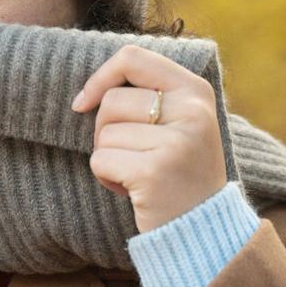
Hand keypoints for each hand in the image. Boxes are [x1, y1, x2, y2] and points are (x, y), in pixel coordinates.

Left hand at [70, 44, 227, 232]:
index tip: (83, 103)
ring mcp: (176, 142)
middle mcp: (192, 112)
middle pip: (111, 102)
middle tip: (133, 155)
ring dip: (108, 157)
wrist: (202, 228)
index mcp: (195, 91)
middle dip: (105, 131)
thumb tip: (83, 95)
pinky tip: (133, 190)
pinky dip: (105, 177)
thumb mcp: (176, 122)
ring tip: (137, 173)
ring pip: (103, 133)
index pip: (132, 57)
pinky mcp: (154, 172)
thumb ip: (146, 95)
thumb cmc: (176, 170)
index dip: (100, 77)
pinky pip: (100, 161)